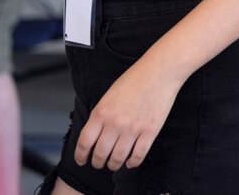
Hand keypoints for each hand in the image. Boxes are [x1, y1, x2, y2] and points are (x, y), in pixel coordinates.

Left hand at [74, 53, 180, 171]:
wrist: (158, 73)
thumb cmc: (134, 80)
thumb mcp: (109, 95)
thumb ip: (101, 115)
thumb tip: (96, 135)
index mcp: (101, 111)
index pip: (85, 141)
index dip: (80, 155)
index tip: (80, 160)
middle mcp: (115, 123)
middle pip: (100, 154)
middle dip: (97, 162)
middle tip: (97, 164)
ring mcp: (132, 129)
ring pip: (118, 159)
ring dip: (113, 165)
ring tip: (112, 164)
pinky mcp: (149, 133)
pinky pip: (138, 156)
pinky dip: (132, 163)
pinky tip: (130, 162)